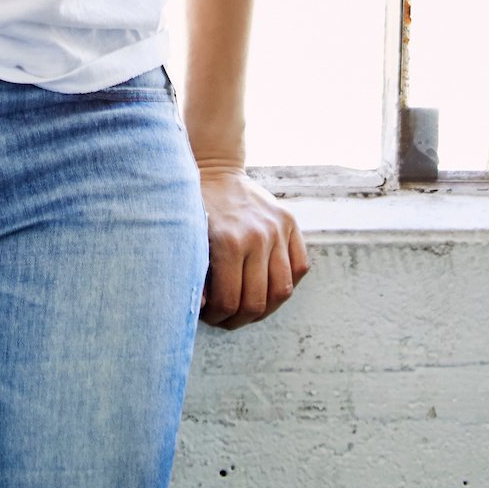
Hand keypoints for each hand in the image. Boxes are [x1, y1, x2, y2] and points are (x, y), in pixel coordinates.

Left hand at [195, 166, 309, 329]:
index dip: (218, 317)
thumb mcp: (188, 237)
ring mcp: (277, 228)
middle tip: (227, 318)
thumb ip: (194, 274)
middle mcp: (257, 236)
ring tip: (249, 308)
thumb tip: (204, 308)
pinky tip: (268, 285)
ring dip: (266, 308)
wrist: (215, 169)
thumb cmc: (195, 206)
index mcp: (228, 242)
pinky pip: (300, 266)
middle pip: (257, 302)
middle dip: (239, 319)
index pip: (229, 301)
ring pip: (283, 290)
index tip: (210, 316)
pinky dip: (288, 282)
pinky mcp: (290, 221)